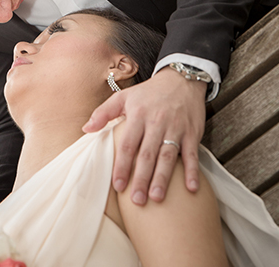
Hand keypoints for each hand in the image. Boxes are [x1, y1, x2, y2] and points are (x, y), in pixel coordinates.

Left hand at [82, 67, 206, 204]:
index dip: (122, 165)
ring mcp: (175, 128)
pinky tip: (191, 188)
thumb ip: (104, 112)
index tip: (117, 185)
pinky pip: (192, 154)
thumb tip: (86, 129)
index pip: (128, 144)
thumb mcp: (124, 96)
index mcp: (138, 115)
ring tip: (156, 197)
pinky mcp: (192, 132)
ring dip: (163, 178)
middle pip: (147, 154)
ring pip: (168, 156)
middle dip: (141, 178)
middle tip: (137, 200)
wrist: (181, 79)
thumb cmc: (149, 92)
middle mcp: (156, 122)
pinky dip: (192, 171)